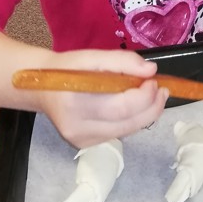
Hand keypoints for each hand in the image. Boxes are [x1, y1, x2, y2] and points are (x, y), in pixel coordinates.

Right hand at [32, 48, 168, 147]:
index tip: (154, 80)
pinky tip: (132, 106)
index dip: (145, 95)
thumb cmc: (67, 69)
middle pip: (129, 124)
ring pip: (127, 131)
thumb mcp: (92, 56)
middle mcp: (77, 128)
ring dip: (146, 114)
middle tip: (162, 89)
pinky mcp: (85, 145)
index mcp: (76, 103)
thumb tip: (151, 71)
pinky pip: (119, 133)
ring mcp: (81, 140)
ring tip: (152, 95)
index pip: (122, 107)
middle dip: (152, 106)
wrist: (41, 88)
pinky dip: (131, 120)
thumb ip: (122, 61)